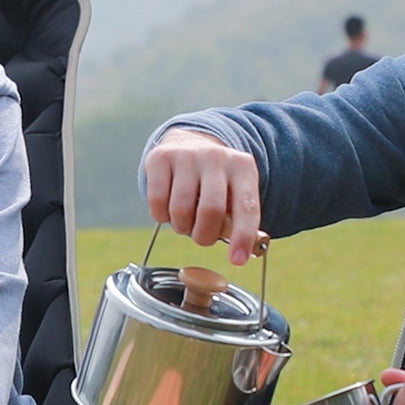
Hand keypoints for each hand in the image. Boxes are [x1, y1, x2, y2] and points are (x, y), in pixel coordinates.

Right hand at [142, 127, 266, 264]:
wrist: (188, 144)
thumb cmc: (215, 182)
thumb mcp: (234, 194)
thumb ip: (239, 221)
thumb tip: (243, 254)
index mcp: (242, 167)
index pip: (246, 207)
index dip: (242, 237)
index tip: (237, 261)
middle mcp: (216, 156)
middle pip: (210, 211)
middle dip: (204, 236)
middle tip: (202, 236)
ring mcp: (187, 155)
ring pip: (181, 210)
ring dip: (181, 227)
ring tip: (185, 220)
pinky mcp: (160, 158)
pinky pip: (158, 203)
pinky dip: (161, 216)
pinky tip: (168, 208)